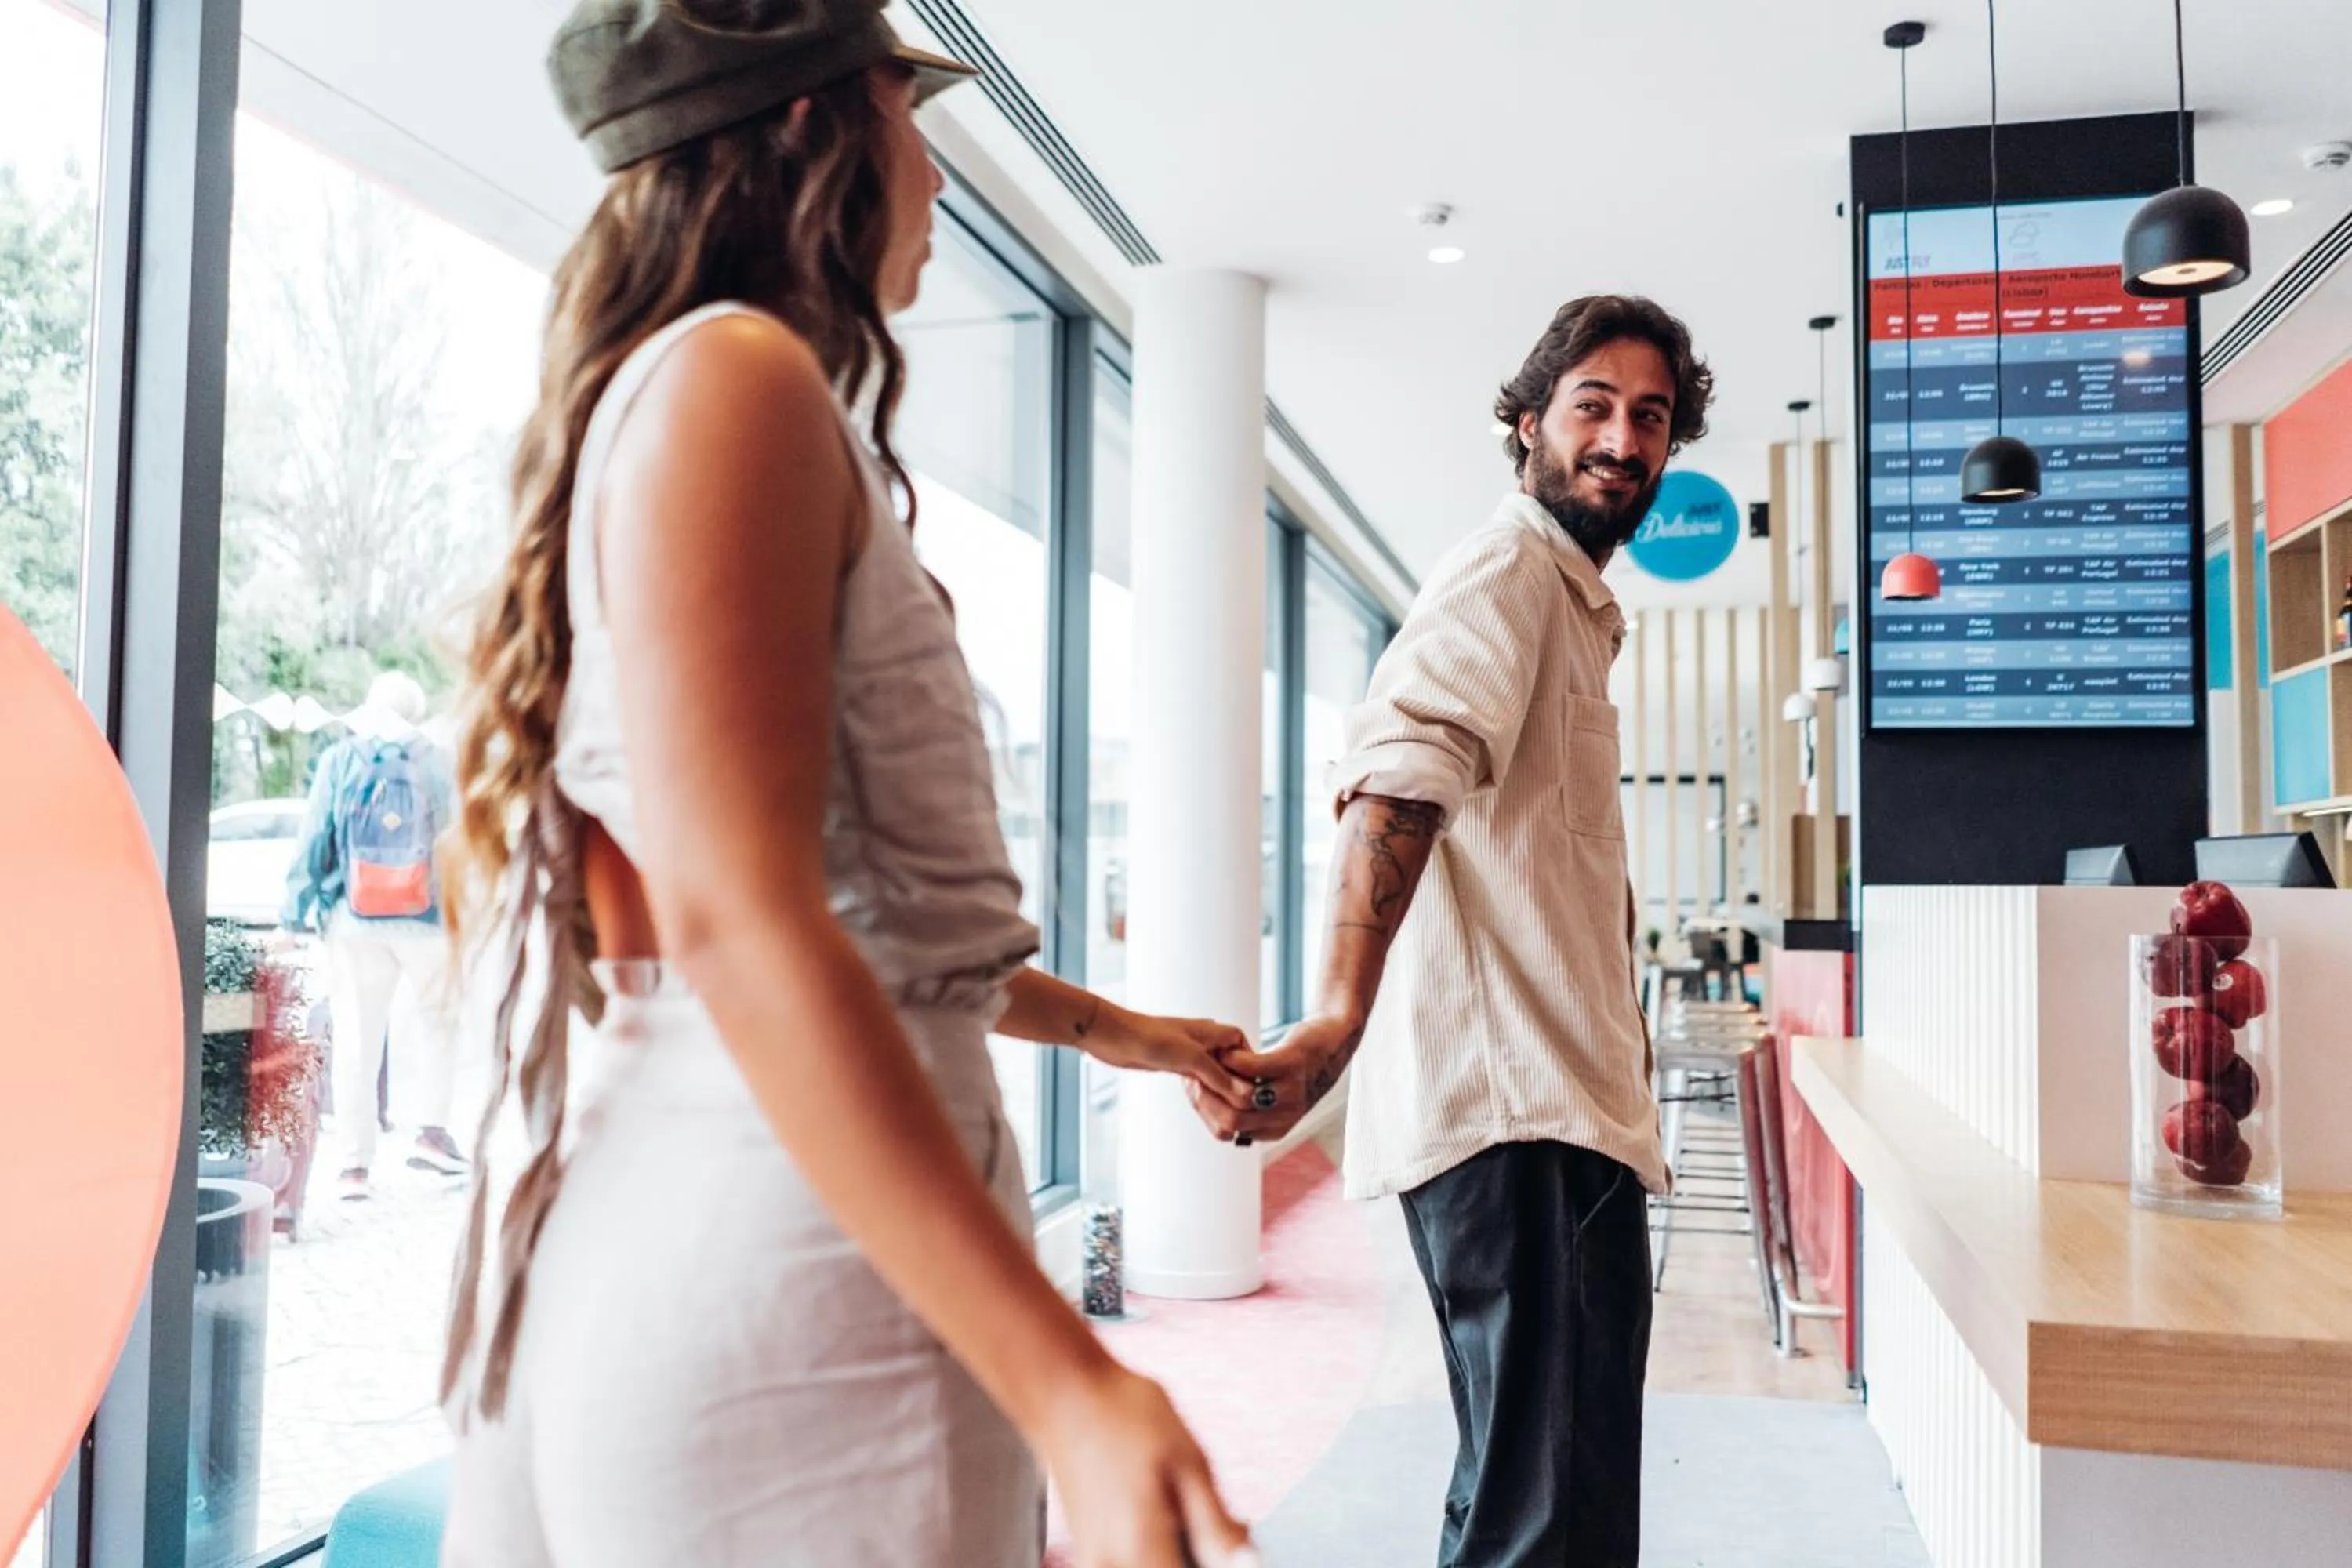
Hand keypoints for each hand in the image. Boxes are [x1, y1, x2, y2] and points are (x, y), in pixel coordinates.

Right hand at [1039, 1362, 1256, 1567]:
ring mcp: (1094, 1563)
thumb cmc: (1125, 1415)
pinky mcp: (1089, 1553)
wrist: (1066, 1392)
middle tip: (1225, 1525)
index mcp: (1141, 1549)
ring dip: (1182, 1557)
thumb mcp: (1188, 1462)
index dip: (1225, 1566)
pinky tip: (1169, 1517)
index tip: (1237, 1544)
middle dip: (1205, 1560)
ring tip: (1191, 1513)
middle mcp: (1110, 1566)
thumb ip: (1216, 1527)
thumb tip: (1247, 1566)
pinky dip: (1160, 1554)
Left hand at [1089, 1010, 1257, 1111]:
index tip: (1257, 1091)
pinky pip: (1200, 1082)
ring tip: (1226, 1114)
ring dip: (1220, 1093)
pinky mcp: (1178, 1064)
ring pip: (1215, 1076)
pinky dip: (1205, 1093)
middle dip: (1236, 1086)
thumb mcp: (1191, 1059)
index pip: (1245, 1050)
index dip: (1252, 1070)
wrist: (1113, 1037)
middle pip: (1232, 1066)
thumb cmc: (1149, 1037)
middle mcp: (1206, 1041)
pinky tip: (1208, 1108)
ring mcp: (1191, 1053)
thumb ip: (1220, 1077)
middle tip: (1240, 1110)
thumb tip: (1247, 1094)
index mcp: (1215, 1031)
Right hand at [1187, 1013, 1357, 1146]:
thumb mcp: (1270, 1096)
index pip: (1226, 1131)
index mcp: (1274, 1130)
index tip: (1194, 1086)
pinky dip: (1233, 1057)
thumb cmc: (1293, 1069)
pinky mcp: (1291, 1065)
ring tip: (1209, 1059)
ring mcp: (1291, 1093)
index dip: (1204, 1109)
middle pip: (1230, 1118)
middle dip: (1205, 1095)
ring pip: (1239, 1096)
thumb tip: (1203, 1109)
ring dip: (1218, 1075)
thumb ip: (1243, 1107)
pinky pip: (1251, 1066)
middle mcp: (1284, 1117)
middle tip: (1195, 1072)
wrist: (1331, 1041)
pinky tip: (1228, 1048)